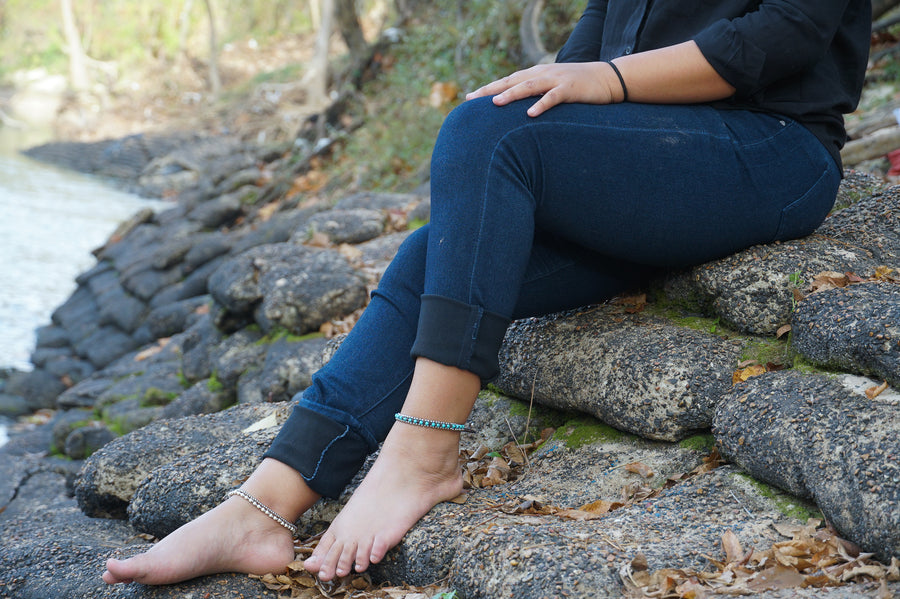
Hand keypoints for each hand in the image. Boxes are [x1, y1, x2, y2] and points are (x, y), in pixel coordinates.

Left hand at [465, 62, 621, 116]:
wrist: (607, 78)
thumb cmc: (578, 87)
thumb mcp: (552, 89)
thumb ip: (535, 96)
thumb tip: (517, 111)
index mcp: (536, 75)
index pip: (507, 81)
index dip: (487, 88)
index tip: (468, 99)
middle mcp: (542, 74)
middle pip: (511, 81)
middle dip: (490, 90)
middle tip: (471, 99)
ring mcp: (556, 80)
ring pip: (529, 86)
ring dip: (511, 94)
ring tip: (495, 103)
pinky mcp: (570, 89)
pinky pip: (553, 97)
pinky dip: (541, 105)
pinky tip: (530, 114)